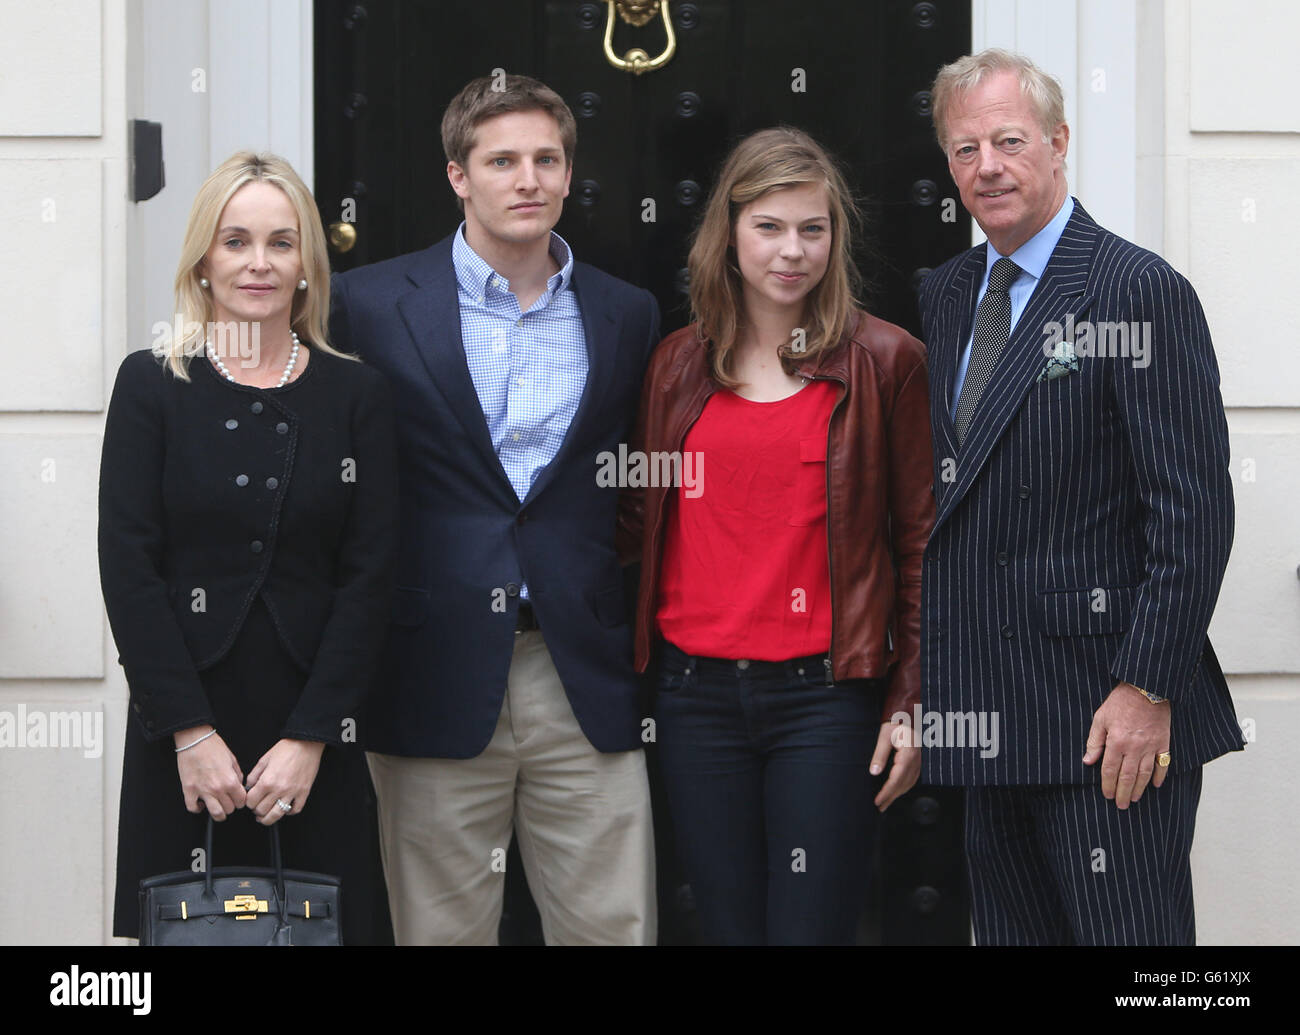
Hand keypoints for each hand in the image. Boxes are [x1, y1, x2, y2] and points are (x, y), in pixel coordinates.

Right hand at [174, 725, 245, 820]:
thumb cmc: (213, 747)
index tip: (238, 799)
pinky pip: (192, 808)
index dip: (241, 800)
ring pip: (215, 813)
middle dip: (231, 806)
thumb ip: (237, 775)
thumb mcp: (232, 759)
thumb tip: (239, 785)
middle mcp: (217, 788)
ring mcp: (202, 791)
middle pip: (229, 809)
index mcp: (230, 781)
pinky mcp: (189, 790)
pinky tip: (201, 804)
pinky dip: (197, 809)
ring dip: (218, 813)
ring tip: (218, 807)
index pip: (241, 801)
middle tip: (228, 800)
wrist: (195, 740)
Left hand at [244, 739, 325, 825]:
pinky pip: (295, 810)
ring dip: (268, 819)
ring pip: (277, 815)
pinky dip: (288, 812)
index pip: (251, 801)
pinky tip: (284, 809)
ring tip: (265, 817)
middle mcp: (279, 789)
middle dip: (256, 811)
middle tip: (257, 807)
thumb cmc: (286, 749)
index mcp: (267, 781)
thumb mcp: (264, 759)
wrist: (306, 744)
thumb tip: (248, 787)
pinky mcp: (304, 793)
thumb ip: (254, 775)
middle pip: (262, 810)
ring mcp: (292, 792)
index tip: (250, 800)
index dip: (248, 802)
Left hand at [871, 720, 919, 811]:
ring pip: (908, 784)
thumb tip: (874, 772)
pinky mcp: (918, 763)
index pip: (897, 778)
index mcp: (908, 754)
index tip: (878, 801)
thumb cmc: (894, 724)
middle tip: (879, 807)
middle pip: (903, 784)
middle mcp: (916, 761)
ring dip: (896, 795)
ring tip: (884, 804)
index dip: (887, 792)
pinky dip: (903, 789)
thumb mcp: (884, 736)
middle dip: (890, 797)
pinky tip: (895, 793)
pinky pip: (911, 780)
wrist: (907, 716)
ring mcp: (919, 762)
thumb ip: (879, 754)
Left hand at [1083, 682, 1170, 808]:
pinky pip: (1163, 764)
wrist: (1146, 688)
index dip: (1107, 785)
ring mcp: (1151, 746)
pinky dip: (1159, 776)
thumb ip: (1094, 741)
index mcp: (1116, 742)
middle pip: (1127, 777)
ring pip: (1144, 774)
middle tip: (1121, 806)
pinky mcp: (1163, 742)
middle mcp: (1134, 748)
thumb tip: (1088, 761)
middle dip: (1123, 793)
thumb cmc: (1120, 702)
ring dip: (1139, 789)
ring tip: (1135, 799)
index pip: (1109, 770)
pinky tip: (1155, 785)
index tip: (1106, 795)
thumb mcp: (1100, 718)